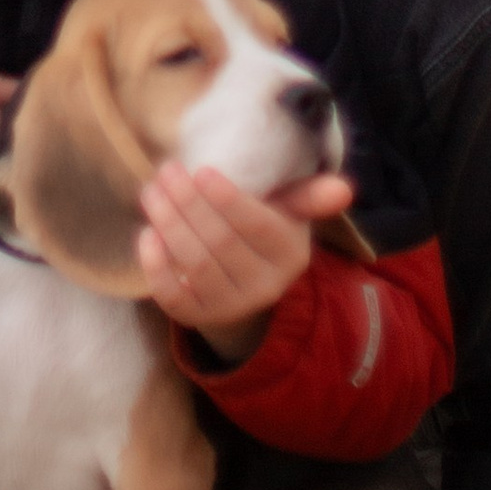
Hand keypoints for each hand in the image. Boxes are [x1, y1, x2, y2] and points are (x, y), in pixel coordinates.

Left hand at [136, 161, 353, 354]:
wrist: (245, 288)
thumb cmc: (262, 235)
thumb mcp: (289, 214)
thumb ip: (310, 197)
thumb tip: (344, 188)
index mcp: (289, 254)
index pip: (258, 226)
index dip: (228, 200)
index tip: (202, 171)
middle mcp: (263, 286)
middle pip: (220, 243)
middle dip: (189, 204)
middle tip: (166, 171)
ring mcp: (230, 306)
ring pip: (195, 266)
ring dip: (169, 225)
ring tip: (152, 192)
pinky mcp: (198, 318)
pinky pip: (173, 297)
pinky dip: (156, 267)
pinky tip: (146, 235)